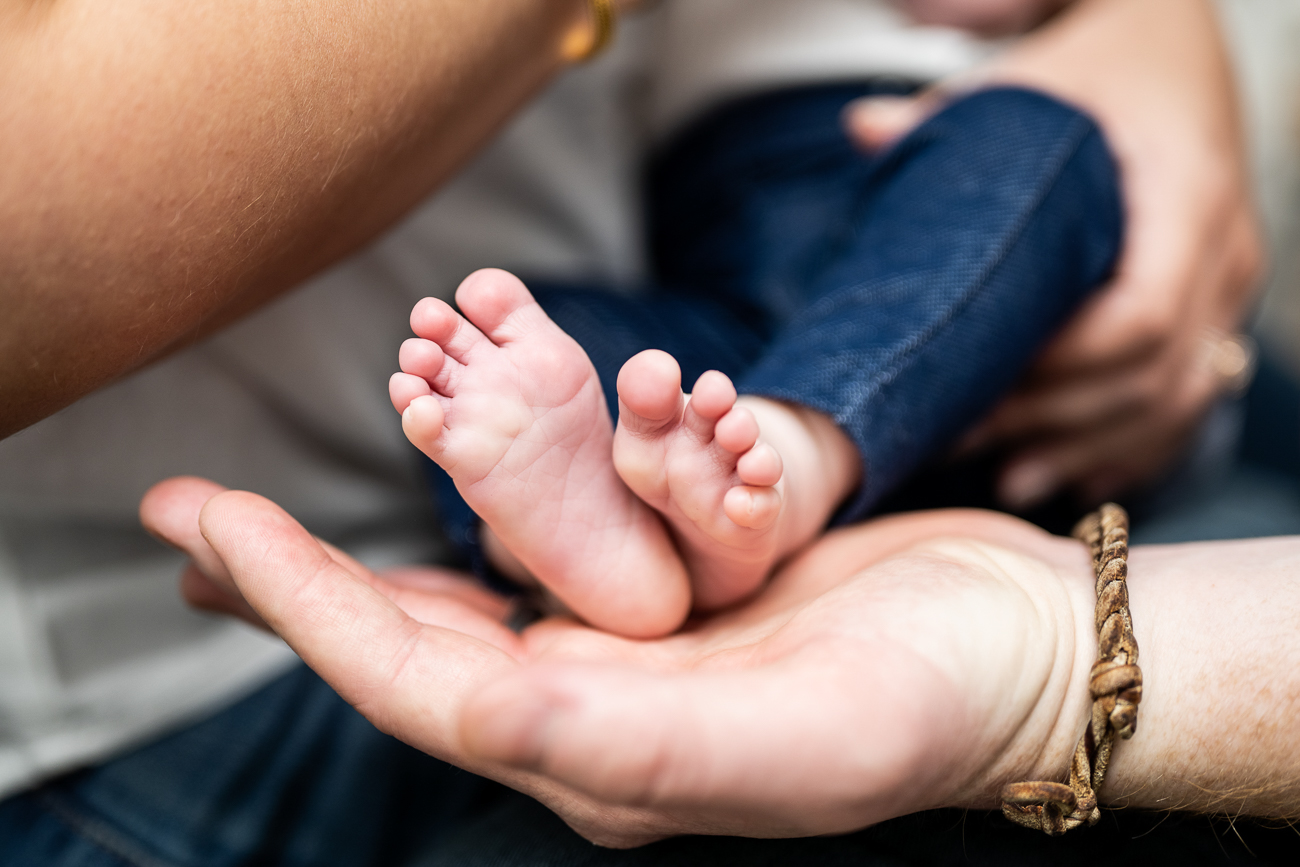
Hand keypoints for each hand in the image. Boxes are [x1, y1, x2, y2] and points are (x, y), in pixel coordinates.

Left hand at [141, 476, 1094, 844]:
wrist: (1012, 652)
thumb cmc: (926, 703)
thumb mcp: (785, 739)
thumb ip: (626, 740)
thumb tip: (477, 712)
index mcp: (602, 756)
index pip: (414, 680)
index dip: (306, 608)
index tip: (217, 531)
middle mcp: (593, 711)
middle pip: (403, 645)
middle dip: (289, 587)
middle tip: (190, 524)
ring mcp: (623, 653)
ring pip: (451, 598)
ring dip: (352, 554)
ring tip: (260, 522)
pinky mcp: (659, 598)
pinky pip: (531, 555)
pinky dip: (458, 517)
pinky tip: (416, 495)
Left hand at [845, 0, 1264, 507]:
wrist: (1177, 55)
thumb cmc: (1104, 68)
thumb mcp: (1037, 75)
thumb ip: (953, 111)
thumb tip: (862, 126)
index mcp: (1186, 192)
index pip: (1138, 315)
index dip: (1060, 371)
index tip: (979, 390)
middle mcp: (1222, 251)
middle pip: (1150, 372)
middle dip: (1053, 420)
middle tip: (961, 443)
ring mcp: (1228, 289)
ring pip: (1175, 400)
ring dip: (1090, 447)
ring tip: (1007, 481)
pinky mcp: (1216, 312)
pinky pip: (1188, 400)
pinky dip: (1130, 446)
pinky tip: (1069, 477)